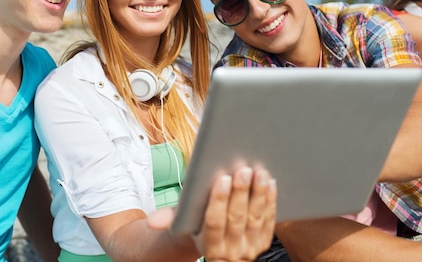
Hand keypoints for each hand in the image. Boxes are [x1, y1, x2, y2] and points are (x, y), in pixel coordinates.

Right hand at [146, 166, 276, 261]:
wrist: (219, 252)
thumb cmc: (197, 229)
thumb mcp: (184, 228)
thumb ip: (170, 220)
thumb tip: (151, 221)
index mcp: (209, 246)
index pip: (214, 222)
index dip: (218, 200)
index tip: (222, 178)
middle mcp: (230, 251)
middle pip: (236, 219)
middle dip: (241, 193)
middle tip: (243, 169)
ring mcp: (249, 248)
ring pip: (255, 219)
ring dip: (258, 195)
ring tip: (259, 172)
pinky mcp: (263, 243)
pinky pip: (269, 222)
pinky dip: (270, 202)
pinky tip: (270, 183)